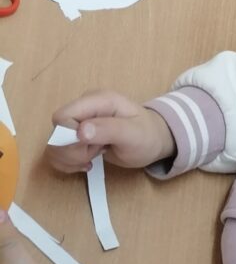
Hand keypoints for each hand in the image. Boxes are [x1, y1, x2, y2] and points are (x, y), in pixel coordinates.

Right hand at [46, 92, 174, 172]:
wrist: (153, 142)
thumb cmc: (147, 136)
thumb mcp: (133, 134)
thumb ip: (109, 130)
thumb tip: (80, 131)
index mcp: (97, 100)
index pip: (62, 116)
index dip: (68, 137)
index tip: (90, 147)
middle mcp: (84, 108)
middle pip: (55, 133)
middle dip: (72, 152)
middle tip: (96, 154)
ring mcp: (78, 123)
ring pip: (53, 146)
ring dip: (70, 159)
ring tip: (93, 157)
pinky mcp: (75, 137)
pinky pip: (57, 153)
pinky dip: (68, 164)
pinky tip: (87, 163)